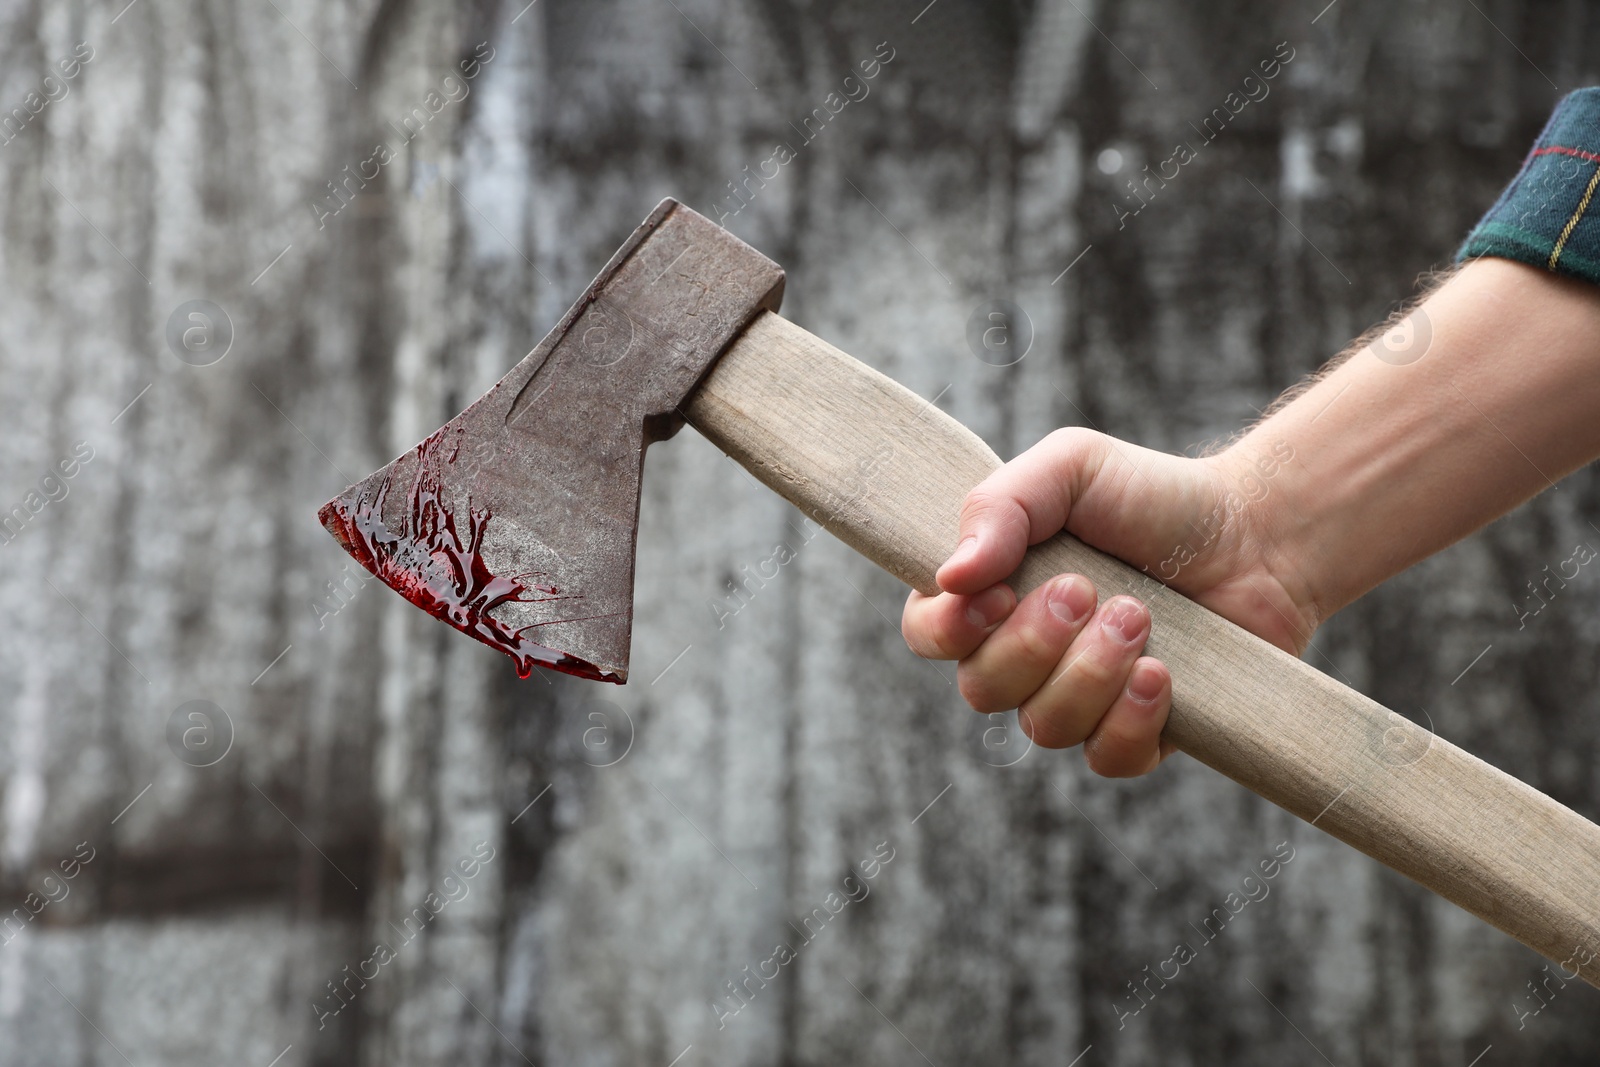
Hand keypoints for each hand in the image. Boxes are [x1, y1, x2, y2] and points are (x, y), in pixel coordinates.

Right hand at [901, 427, 1316, 776]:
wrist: (1254, 535)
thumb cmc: (1150, 497)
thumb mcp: (1069, 467)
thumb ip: (998, 506)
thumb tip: (951, 576)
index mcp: (991, 592)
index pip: (928, 634)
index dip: (950, 628)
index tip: (1000, 592)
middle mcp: (1023, 656)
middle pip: (981, 689)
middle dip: (1034, 643)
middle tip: (1088, 589)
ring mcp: (1078, 701)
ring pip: (1044, 726)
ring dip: (1090, 671)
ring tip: (1139, 615)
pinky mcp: (1137, 734)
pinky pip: (1106, 759)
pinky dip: (1131, 718)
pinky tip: (1162, 672)